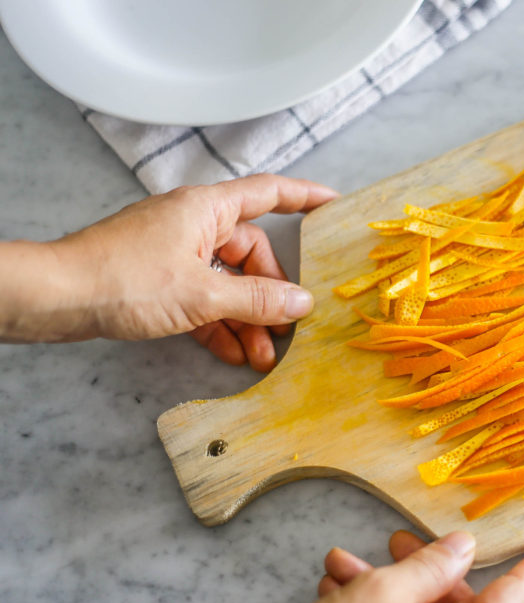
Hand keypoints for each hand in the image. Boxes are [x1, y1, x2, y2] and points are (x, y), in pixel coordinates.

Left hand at [0, 174, 337, 370]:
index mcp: (206, 209)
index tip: (335, 204)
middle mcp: (193, 224)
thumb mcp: (201, 294)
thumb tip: (301, 303)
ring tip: (263, 355)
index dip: (306, 196)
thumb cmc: (123, 279)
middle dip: (271, 294)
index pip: (269, 193)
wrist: (56, 297)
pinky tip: (234, 353)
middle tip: (287, 327)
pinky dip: (219, 324)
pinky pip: (203, 298)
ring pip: (227, 282)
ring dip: (247, 319)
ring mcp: (175, 251)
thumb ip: (256, 299)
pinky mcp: (158, 278)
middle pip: (251, 254)